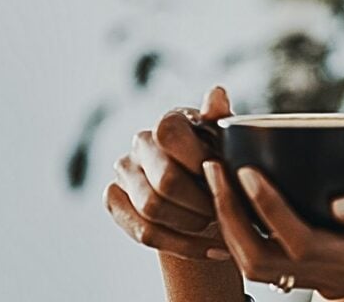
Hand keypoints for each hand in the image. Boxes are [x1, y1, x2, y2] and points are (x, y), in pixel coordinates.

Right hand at [103, 86, 234, 260]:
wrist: (202, 190)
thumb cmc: (220, 159)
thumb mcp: (229, 140)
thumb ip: (221, 119)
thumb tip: (217, 93)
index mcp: (168, 122)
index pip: (170, 136)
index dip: (200, 161)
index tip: (227, 178)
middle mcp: (140, 143)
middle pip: (164, 181)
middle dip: (201, 202)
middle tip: (225, 211)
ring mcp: (124, 173)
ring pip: (152, 210)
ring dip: (192, 225)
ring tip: (219, 227)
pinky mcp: (115, 201)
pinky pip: (145, 233)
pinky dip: (182, 246)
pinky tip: (212, 250)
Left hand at [203, 161, 343, 299]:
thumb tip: (341, 203)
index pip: (294, 238)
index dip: (263, 206)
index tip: (242, 167)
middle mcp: (331, 274)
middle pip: (259, 259)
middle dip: (229, 215)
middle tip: (213, 167)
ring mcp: (325, 277)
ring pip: (259, 264)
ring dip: (231, 225)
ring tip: (216, 178)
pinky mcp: (324, 269)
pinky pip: (272, 260)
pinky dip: (246, 233)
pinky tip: (235, 204)